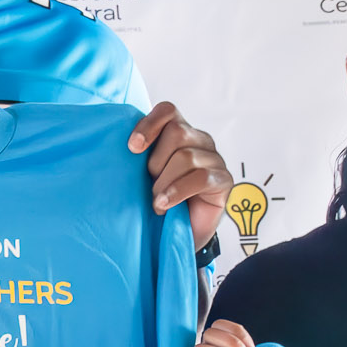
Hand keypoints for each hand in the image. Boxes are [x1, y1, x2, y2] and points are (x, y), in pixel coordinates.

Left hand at [128, 101, 231, 251]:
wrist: (175, 235)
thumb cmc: (157, 201)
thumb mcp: (143, 174)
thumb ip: (139, 154)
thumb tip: (122, 141)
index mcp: (179, 132)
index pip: (168, 111)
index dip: (149, 125)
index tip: (133, 148)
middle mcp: (200, 141)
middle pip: (177, 132)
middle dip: (156, 161)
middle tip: (150, 184)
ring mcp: (214, 159)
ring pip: (186, 156)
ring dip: (164, 182)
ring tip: (157, 201)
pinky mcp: (224, 180)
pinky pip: (200, 178)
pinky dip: (177, 192)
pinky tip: (164, 205)